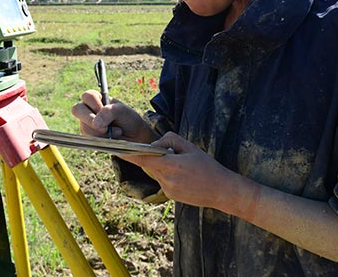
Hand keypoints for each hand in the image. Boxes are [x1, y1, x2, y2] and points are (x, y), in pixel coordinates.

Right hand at [71, 89, 157, 143]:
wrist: (136, 138)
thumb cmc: (129, 120)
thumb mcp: (122, 112)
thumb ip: (109, 112)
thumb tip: (95, 123)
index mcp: (98, 99)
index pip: (87, 96)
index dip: (94, 104)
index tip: (104, 110)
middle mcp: (90, 110)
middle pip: (77, 109)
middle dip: (90, 119)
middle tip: (105, 127)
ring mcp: (88, 124)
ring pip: (84, 127)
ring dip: (101, 132)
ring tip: (116, 132)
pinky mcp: (89, 137)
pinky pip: (89, 139)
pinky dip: (101, 140)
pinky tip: (111, 139)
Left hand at [123, 132, 245, 210]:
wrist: (222, 191)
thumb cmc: (208, 167)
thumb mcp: (190, 147)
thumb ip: (170, 141)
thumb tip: (155, 145)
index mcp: (170, 166)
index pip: (142, 159)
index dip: (128, 154)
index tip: (115, 149)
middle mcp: (166, 180)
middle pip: (150, 164)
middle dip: (155, 156)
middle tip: (172, 153)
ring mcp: (167, 190)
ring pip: (157, 172)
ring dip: (164, 166)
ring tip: (185, 167)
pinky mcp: (170, 196)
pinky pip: (163, 181)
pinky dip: (169, 175)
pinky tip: (186, 176)